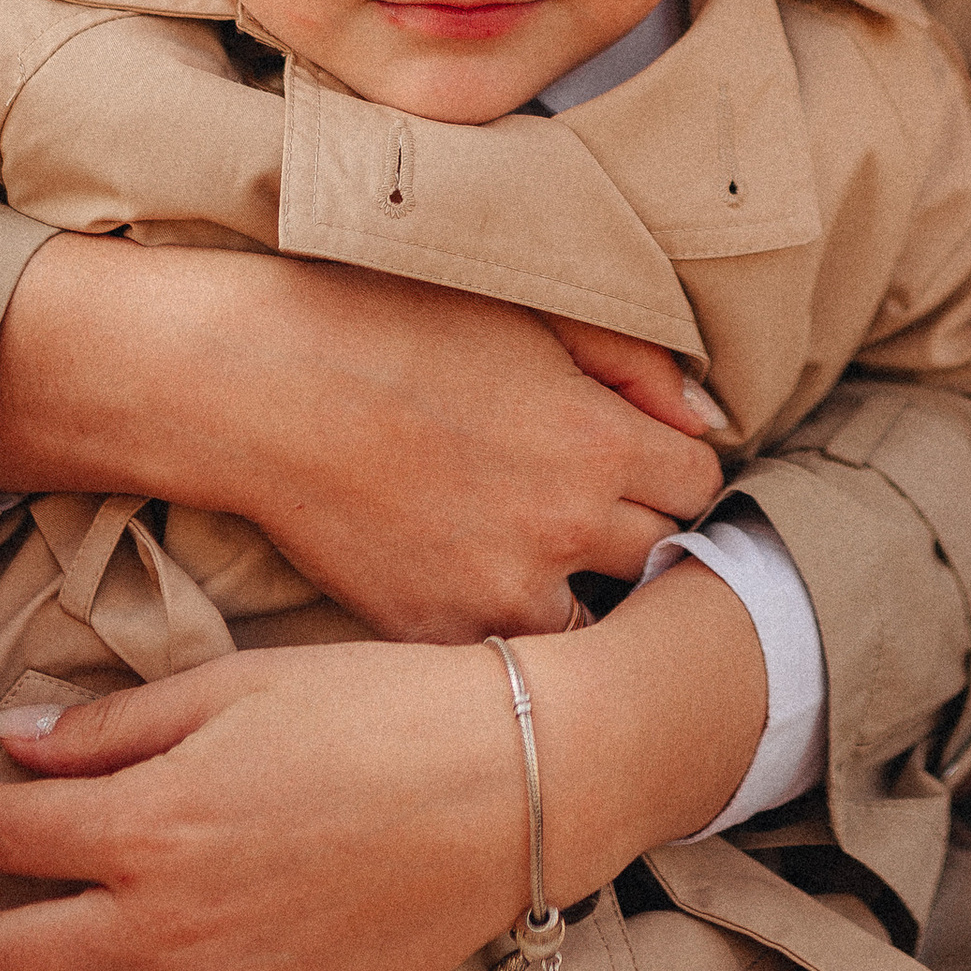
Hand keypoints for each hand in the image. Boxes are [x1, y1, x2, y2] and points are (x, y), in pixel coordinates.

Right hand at [0, 235, 727, 636]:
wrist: (261, 383)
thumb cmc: (393, 324)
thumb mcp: (531, 314)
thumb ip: (637, 365)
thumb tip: (709, 422)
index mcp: (599, 441)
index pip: (700, 483)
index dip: (673, 465)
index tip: (638, 456)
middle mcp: (566, 527)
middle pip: (659, 555)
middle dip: (637, 528)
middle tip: (592, 503)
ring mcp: (500, 590)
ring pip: (596, 622)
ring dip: (582, 590)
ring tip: (539, 550)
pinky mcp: (436, 631)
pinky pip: (510, 656)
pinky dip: (507, 626)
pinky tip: (477, 577)